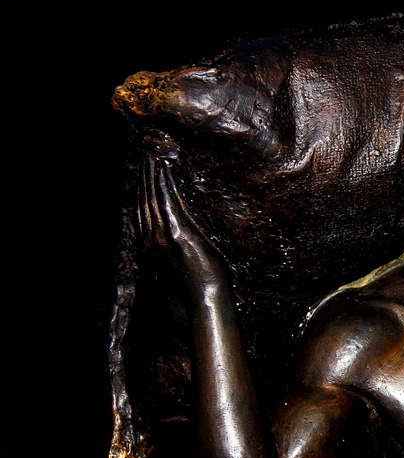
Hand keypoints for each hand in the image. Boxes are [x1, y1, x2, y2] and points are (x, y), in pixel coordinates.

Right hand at [138, 145, 228, 294]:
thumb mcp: (184, 266)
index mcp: (152, 249)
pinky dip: (164, 182)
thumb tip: (185, 242)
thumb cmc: (201, 289)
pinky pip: (167, 201)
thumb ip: (178, 251)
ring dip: (152, 175)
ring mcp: (163, 236)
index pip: (143, 214)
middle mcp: (152, 241)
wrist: (206, 302)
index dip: (142, 193)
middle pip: (144, 202)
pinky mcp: (178, 233)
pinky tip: (163, 167)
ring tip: (151, 155)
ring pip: (153, 198)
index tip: (142, 176)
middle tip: (144, 157)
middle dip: (144, 179)